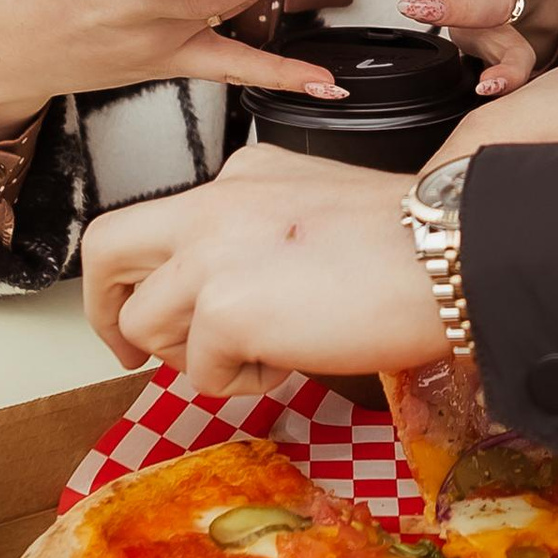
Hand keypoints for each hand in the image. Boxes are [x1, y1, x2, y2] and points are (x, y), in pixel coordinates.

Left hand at [83, 146, 442, 392]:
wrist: (452, 251)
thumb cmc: (411, 241)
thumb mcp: (320, 207)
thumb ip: (265, 234)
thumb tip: (235, 299)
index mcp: (240, 176)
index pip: (156, 220)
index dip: (141, 274)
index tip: (148, 308)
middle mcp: (213, 204)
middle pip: (106, 251)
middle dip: (107, 310)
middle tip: (130, 353)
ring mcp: (211, 255)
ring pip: (148, 325)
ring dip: (195, 358)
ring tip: (265, 355)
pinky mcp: (225, 310)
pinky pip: (201, 372)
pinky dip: (243, 382)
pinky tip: (291, 360)